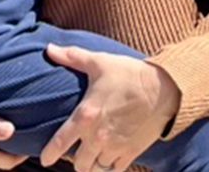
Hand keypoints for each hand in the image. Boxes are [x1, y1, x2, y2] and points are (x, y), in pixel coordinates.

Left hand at [39, 44, 180, 171]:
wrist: (164, 88)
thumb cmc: (129, 74)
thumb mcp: (99, 62)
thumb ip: (72, 57)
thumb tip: (50, 48)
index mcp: (86, 115)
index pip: (60, 142)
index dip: (49, 154)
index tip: (44, 160)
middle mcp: (98, 136)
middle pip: (79, 164)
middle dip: (76, 161)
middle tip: (77, 153)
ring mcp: (115, 147)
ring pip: (96, 170)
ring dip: (92, 166)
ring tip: (92, 158)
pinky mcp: (131, 153)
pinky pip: (115, 170)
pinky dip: (110, 167)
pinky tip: (110, 159)